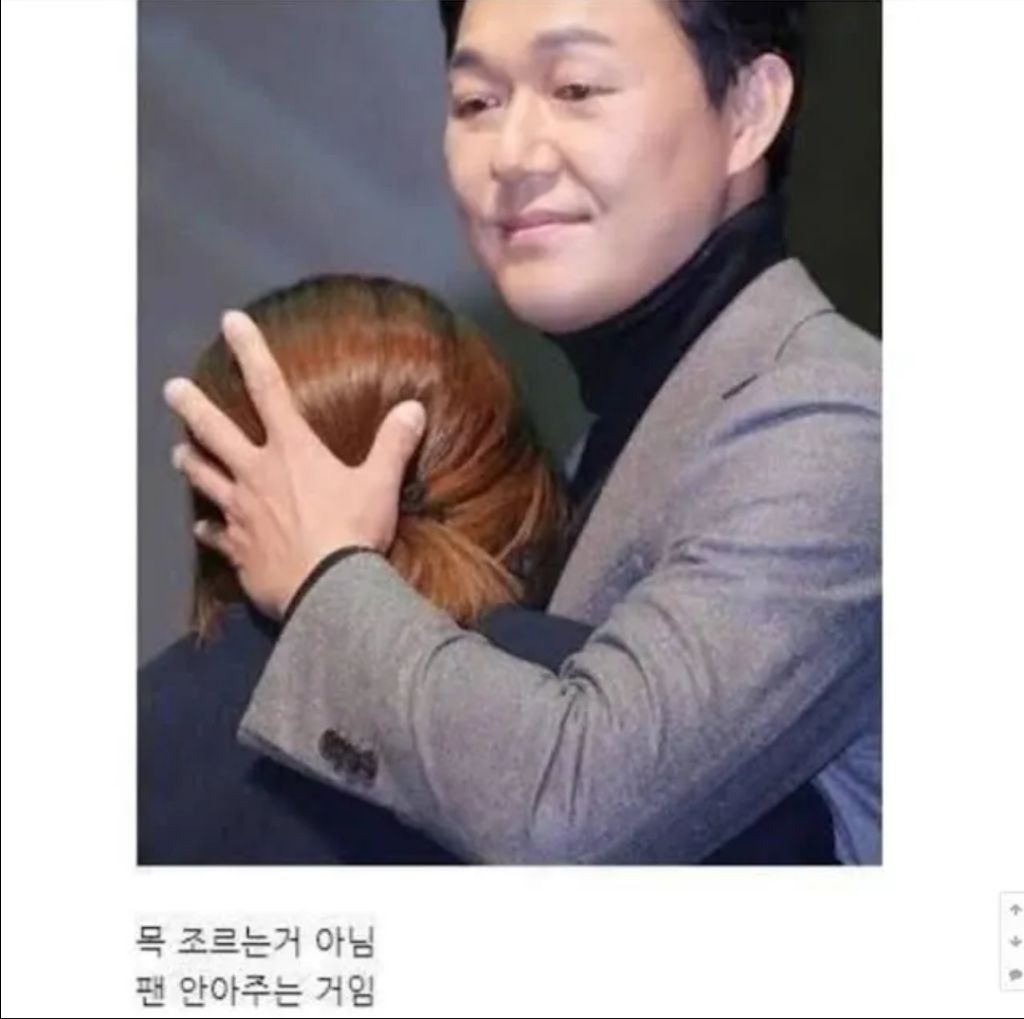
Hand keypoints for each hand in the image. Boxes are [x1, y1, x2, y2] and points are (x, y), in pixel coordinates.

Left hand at [164, 310, 425, 616]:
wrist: (328, 590)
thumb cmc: (353, 531)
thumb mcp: (381, 484)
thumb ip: (393, 444)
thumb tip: (413, 408)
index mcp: (291, 451)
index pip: (268, 388)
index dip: (250, 350)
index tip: (230, 322)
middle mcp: (256, 475)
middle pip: (215, 432)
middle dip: (193, 406)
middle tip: (171, 388)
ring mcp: (242, 513)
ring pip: (207, 480)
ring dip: (192, 464)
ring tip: (178, 453)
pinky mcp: (239, 549)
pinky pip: (217, 536)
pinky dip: (209, 530)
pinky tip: (201, 527)